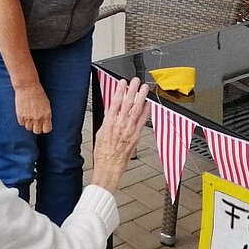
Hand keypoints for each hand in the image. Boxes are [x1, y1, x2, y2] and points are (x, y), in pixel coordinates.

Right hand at [15, 84, 52, 134]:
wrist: (27, 87)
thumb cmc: (38, 94)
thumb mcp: (46, 105)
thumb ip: (46, 115)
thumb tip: (44, 123)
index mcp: (47, 115)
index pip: (47, 130)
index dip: (45, 128)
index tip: (43, 125)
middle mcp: (38, 118)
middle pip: (37, 131)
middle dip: (37, 127)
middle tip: (35, 121)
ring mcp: (29, 118)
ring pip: (29, 128)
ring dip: (29, 124)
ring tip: (29, 116)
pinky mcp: (20, 116)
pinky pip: (22, 124)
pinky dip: (23, 120)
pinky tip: (24, 114)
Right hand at [92, 78, 150, 192]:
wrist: (109, 167)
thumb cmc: (103, 152)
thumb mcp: (100, 132)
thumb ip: (107, 119)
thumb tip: (110, 109)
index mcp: (109, 122)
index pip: (115, 102)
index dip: (119, 90)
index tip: (122, 82)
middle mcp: (119, 124)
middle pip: (127, 103)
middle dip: (132, 90)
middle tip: (136, 81)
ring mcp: (129, 130)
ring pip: (136, 110)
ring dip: (141, 97)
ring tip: (144, 88)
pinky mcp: (136, 136)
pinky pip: (142, 121)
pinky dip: (146, 112)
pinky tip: (149, 104)